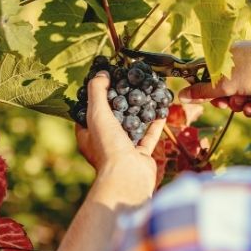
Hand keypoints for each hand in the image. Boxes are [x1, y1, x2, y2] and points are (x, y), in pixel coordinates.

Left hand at [76, 71, 164, 205]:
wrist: (128, 177)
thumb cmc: (108, 146)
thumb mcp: (97, 113)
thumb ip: (97, 92)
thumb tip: (101, 73)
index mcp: (88, 135)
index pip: (89, 112)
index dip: (96, 96)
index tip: (106, 80)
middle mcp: (104, 142)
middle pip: (113, 117)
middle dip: (121, 101)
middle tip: (129, 82)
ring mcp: (123, 149)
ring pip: (132, 126)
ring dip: (140, 110)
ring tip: (147, 92)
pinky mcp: (140, 155)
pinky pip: (149, 135)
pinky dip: (155, 123)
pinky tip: (162, 109)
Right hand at [179, 41, 250, 117]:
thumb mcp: (225, 84)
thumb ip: (202, 91)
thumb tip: (181, 94)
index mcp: (227, 56)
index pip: (211, 75)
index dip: (210, 91)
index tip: (214, 100)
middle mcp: (242, 62)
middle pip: (228, 88)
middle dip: (230, 101)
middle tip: (233, 105)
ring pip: (245, 95)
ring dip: (245, 107)